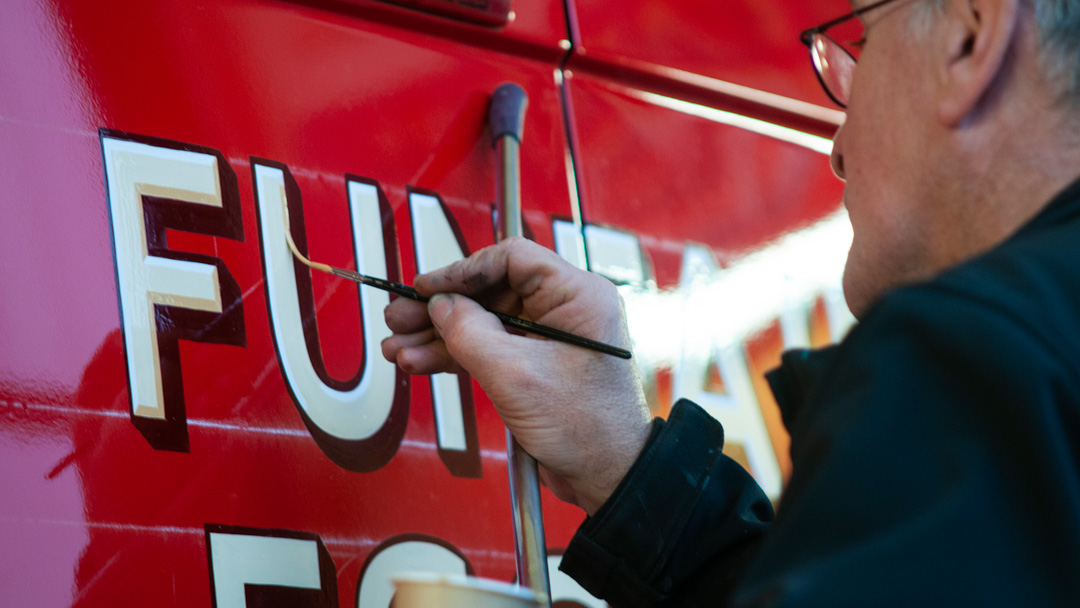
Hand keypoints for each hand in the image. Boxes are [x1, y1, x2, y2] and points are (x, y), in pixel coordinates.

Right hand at [381, 237, 651, 514]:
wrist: (606, 477)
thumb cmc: (587, 428)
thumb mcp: (516, 376)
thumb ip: (471, 334)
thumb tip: (440, 306)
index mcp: (578, 296)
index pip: (513, 258)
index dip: (463, 270)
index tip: (427, 287)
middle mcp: (566, 310)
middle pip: (491, 291)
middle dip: (441, 308)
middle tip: (399, 317)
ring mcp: (549, 338)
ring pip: (484, 322)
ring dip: (439, 335)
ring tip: (398, 346)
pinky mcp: (536, 365)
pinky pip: (489, 348)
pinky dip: (455, 355)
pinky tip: (419, 362)